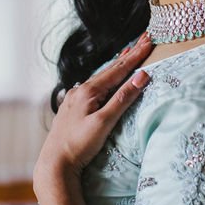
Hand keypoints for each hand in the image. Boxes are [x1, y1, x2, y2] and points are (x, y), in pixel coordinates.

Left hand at [35, 34, 152, 179]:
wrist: (55, 164)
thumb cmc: (79, 145)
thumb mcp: (104, 122)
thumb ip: (123, 99)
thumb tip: (142, 76)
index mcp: (88, 91)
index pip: (119, 69)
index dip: (136, 55)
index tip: (149, 40)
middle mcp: (80, 91)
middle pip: (110, 70)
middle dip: (129, 55)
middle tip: (143, 40)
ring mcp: (74, 99)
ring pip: (101, 78)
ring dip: (116, 66)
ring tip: (127, 53)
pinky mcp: (73, 109)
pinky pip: (93, 87)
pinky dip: (105, 79)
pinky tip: (104, 80)